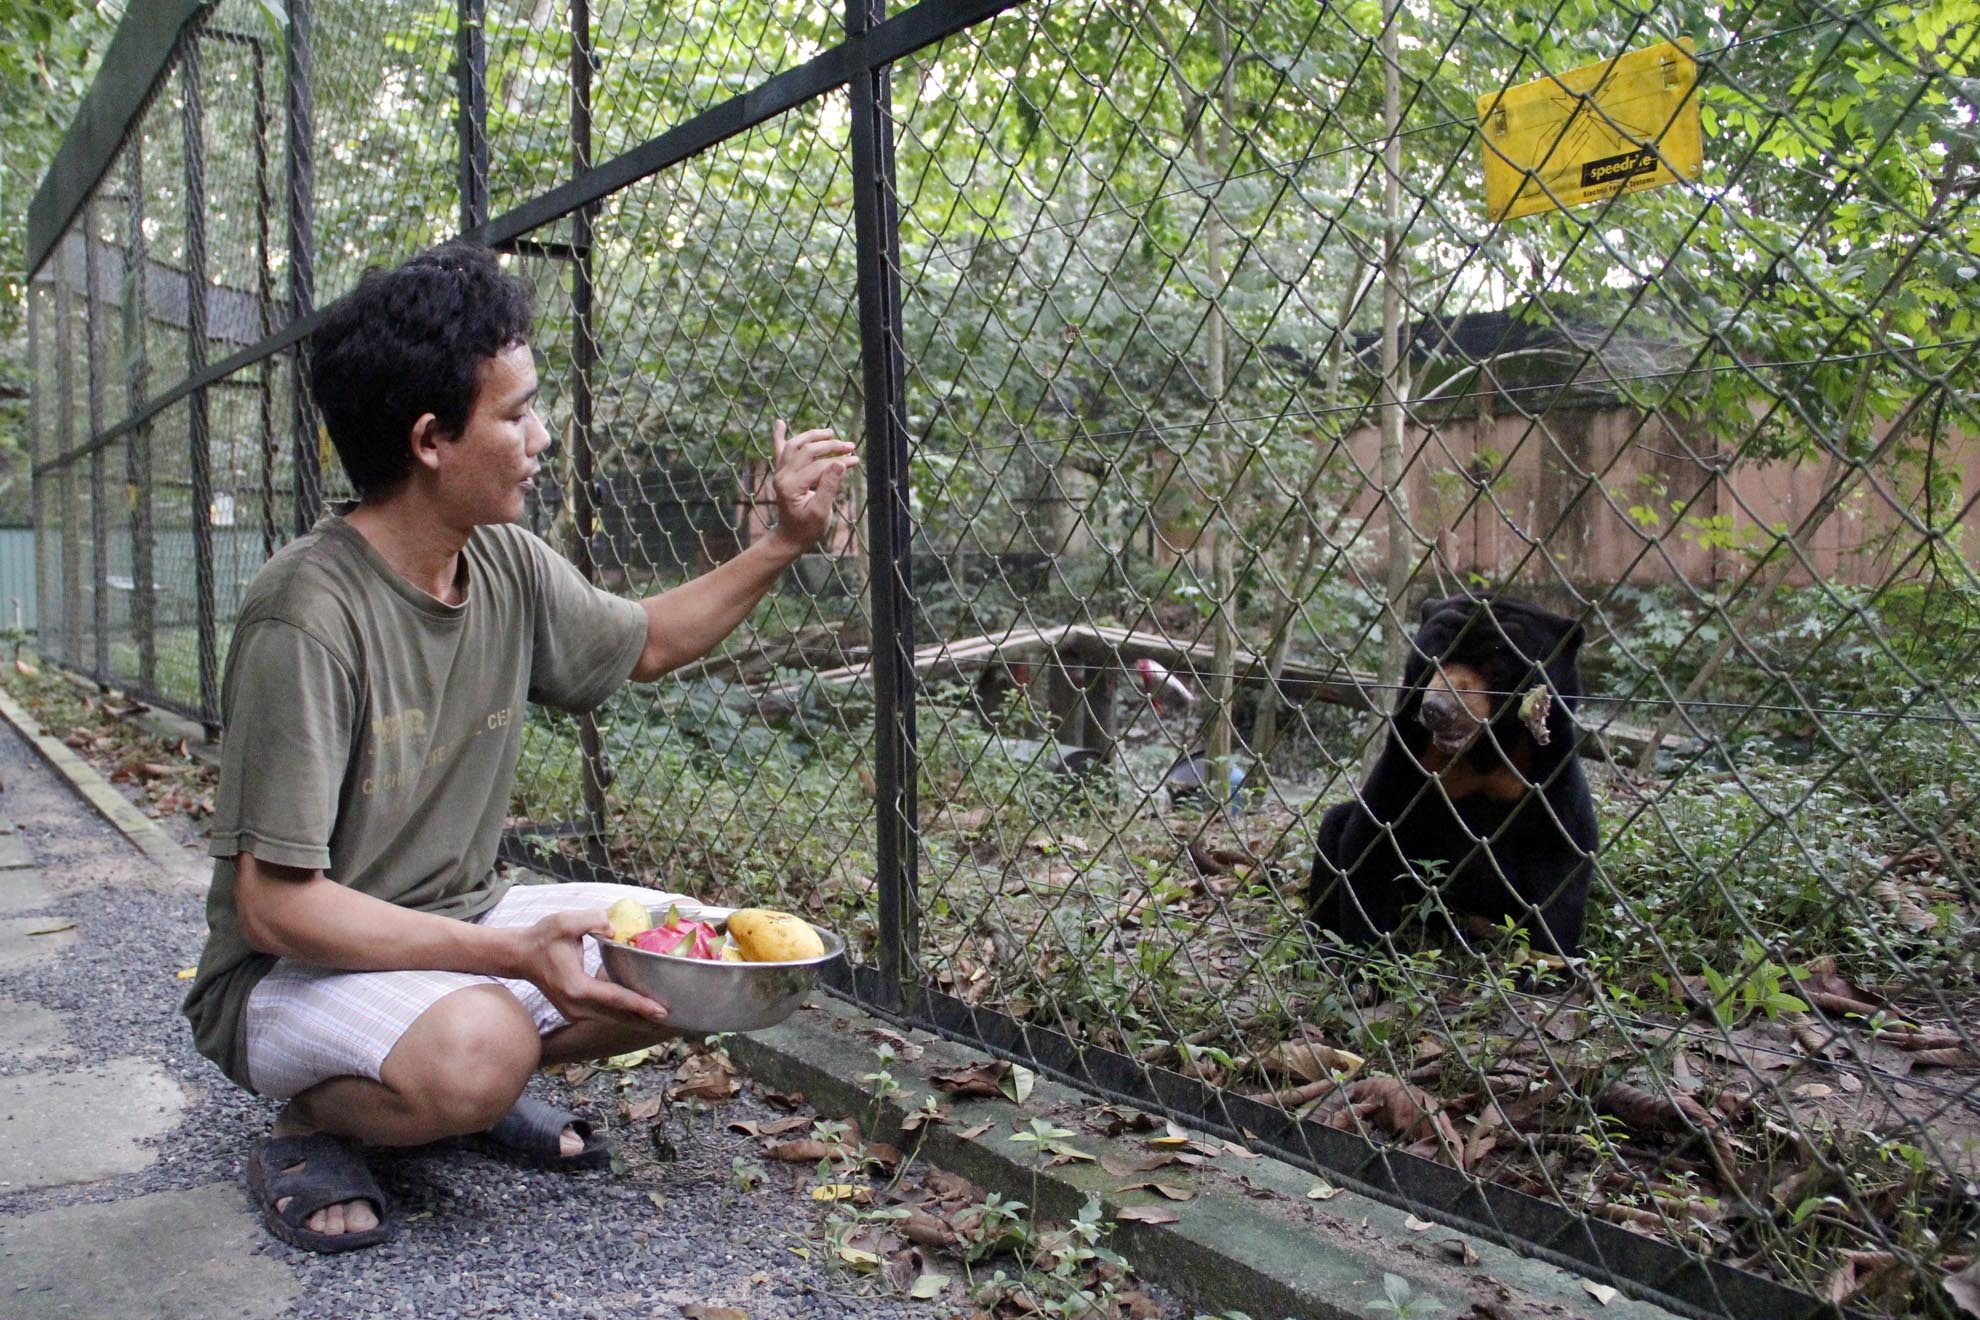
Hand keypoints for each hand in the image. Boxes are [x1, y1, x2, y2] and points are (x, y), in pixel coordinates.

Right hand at [512, 909, 670, 1028]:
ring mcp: (574, 1012)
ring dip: (637, 1020)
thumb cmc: (542, 937)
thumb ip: (592, 920)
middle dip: (646, 1019)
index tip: (663, 1010)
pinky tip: (641, 1014)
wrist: (520, 955)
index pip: (615, 998)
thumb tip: (613, 927)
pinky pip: (604, 1016)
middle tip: (675, 1019)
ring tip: (663, 1020)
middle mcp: (576, 1006)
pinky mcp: (574, 1011)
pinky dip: (624, 1016)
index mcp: (576, 987)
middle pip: (618, 1017)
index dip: (640, 1004)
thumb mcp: (565, 921)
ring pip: (612, 1020)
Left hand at [767, 419, 856, 551]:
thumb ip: (829, 487)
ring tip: (830, 433)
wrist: (790, 537)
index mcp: (791, 486)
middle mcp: (782, 476)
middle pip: (808, 450)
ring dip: (812, 436)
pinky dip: (779, 435)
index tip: (856, 460)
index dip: (839, 461)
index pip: (819, 466)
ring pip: (794, 445)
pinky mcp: (781, 472)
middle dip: (831, 446)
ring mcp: (779, 472)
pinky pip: (779, 450)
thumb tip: (840, 463)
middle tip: (850, 446)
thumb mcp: (821, 512)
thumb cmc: (807, 529)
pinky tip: (779, 422)